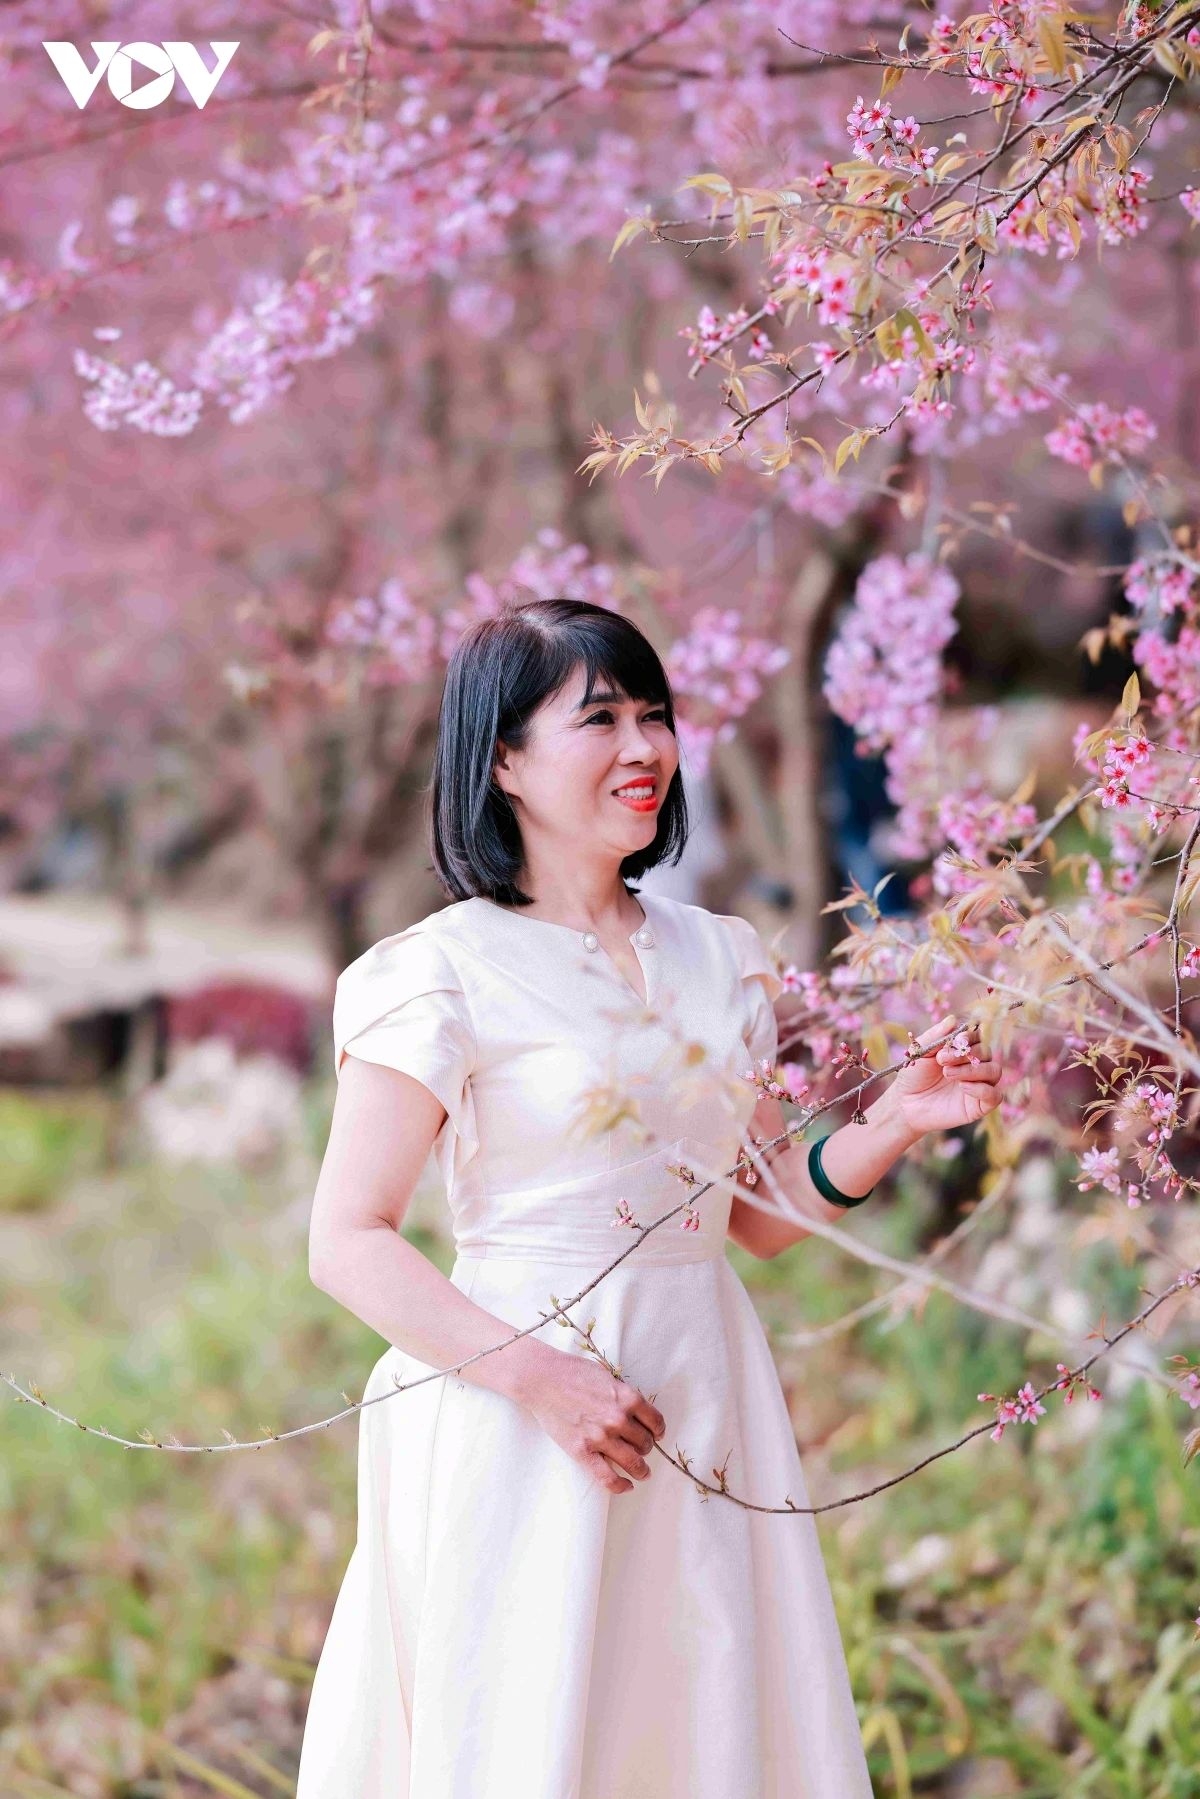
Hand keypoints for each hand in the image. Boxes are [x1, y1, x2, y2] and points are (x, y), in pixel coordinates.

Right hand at [524, 1351, 665, 1495]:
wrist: (542, 1379)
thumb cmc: (573, 1372)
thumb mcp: (607, 1376)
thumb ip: (623, 1394)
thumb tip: (636, 1412)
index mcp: (627, 1398)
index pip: (655, 1422)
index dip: (658, 1431)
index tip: (656, 1435)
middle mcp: (618, 1418)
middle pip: (645, 1443)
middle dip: (647, 1448)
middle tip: (642, 1450)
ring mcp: (601, 1437)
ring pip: (633, 1462)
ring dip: (641, 1470)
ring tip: (642, 1473)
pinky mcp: (582, 1451)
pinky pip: (607, 1478)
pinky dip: (621, 1486)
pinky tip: (627, 1486)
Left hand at [884, 1012, 1003, 1138]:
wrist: (905, 1104)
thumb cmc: (913, 1075)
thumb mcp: (920, 1051)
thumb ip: (936, 1035)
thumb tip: (953, 1019)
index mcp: (963, 1050)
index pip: (979, 1037)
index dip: (970, 1036)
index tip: (955, 1040)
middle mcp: (975, 1065)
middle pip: (987, 1052)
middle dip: (967, 1053)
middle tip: (942, 1059)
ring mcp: (979, 1085)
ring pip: (994, 1071)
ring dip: (972, 1070)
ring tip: (947, 1073)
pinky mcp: (979, 1105)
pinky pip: (995, 1095)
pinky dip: (982, 1089)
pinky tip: (962, 1087)